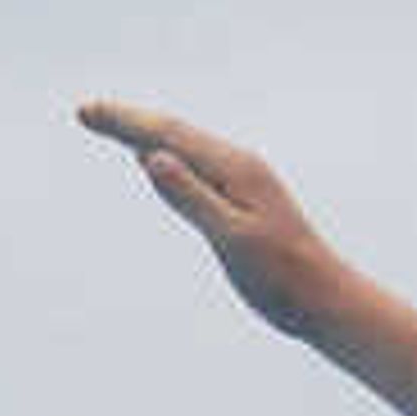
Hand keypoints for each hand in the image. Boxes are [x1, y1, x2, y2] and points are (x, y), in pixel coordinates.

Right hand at [78, 100, 342, 333]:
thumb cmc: (284, 279)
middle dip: (129, 122)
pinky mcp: (247, 203)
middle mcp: (240, 167)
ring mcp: (245, 183)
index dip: (124, 123)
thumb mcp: (232, 239)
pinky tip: (158, 163)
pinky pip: (199, 170)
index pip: (168, 134)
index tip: (87, 113)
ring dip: (147, 134)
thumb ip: (192, 198)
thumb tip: (152, 157)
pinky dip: (171, 158)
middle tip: (87, 113)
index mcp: (235, 169)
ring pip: (186, 149)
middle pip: (174, 133)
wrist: (329, 303)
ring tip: (112, 126)